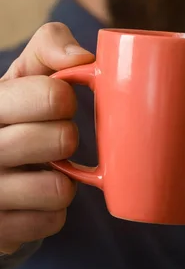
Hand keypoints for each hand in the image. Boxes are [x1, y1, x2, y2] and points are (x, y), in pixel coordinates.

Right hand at [0, 23, 93, 253]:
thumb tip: (84, 58)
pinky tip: (34, 198)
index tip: (56, 103)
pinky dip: (52, 211)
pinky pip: (52, 221)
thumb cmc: (15, 110)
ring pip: (60, 189)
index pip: (51, 95)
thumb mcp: (23, 73)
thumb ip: (50, 46)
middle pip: (62, 139)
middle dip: (66, 137)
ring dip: (64, 180)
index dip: (65, 99)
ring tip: (43, 169)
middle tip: (53, 138)